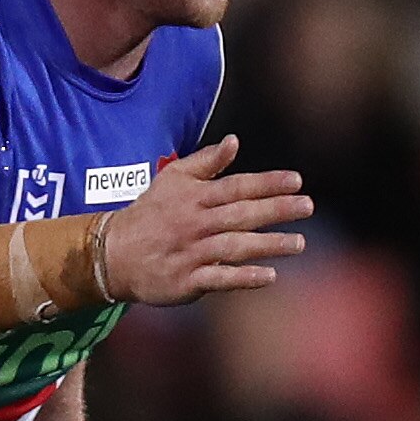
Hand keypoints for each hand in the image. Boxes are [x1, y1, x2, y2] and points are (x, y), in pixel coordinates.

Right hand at [98, 136, 311, 302]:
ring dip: (268, 244)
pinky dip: (244, 277)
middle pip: (240, 214)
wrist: (112, 253)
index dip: (267, 183)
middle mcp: (195, 223)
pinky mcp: (188, 279)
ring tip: (299, 243)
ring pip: (234, 246)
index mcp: (194, 198)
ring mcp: (191, 252)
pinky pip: (219, 278)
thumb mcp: (172, 180)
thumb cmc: (150, 214)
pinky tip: (270, 275)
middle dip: (276, 210)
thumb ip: (206, 162)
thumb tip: (234, 141)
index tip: (297, 180)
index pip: (236, 186)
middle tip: (308, 206)